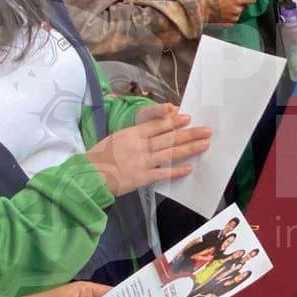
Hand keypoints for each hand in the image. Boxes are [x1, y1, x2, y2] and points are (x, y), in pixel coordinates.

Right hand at [86, 103, 212, 195]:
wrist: (90, 175)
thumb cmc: (100, 155)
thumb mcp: (116, 137)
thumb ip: (135, 134)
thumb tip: (153, 129)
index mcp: (132, 134)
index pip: (157, 125)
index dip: (173, 121)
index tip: (187, 118)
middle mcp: (140, 146)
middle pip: (169, 138)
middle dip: (190, 134)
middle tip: (207, 130)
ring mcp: (142, 162)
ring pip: (170, 154)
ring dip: (189, 149)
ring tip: (204, 144)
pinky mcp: (143, 178)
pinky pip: (163, 174)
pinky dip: (177, 171)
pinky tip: (189, 168)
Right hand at [204, 0, 256, 24]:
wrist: (201, 6)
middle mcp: (237, 9)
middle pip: (244, 6)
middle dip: (239, 3)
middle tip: (230, 0)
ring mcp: (233, 17)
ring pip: (238, 13)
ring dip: (234, 10)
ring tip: (224, 6)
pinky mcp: (229, 24)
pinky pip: (232, 19)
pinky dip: (229, 16)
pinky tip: (222, 12)